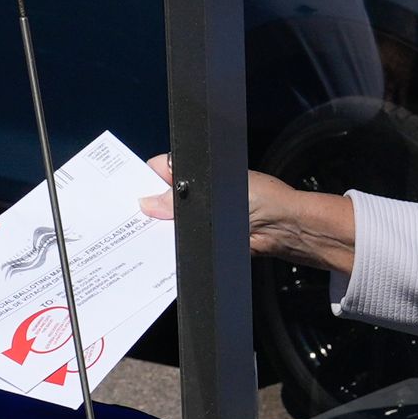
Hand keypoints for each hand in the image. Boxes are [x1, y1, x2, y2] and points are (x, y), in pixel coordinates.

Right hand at [143, 154, 357, 273]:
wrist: (286, 229)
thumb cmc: (263, 200)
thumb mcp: (218, 194)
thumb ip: (182, 200)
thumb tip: (149, 202)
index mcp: (199, 172)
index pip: (162, 170)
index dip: (146, 180)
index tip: (131, 193)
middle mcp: (199, 193)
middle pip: (163, 199)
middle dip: (150, 208)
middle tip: (136, 218)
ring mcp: (202, 216)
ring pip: (171, 222)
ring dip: (161, 229)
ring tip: (146, 234)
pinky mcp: (207, 237)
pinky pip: (184, 240)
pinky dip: (175, 245)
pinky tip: (165, 248)